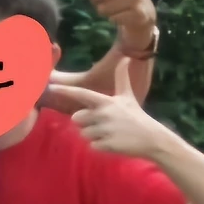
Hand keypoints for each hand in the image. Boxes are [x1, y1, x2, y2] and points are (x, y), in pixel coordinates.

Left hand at [46, 59, 166, 158]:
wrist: (153, 139)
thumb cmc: (136, 116)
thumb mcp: (127, 96)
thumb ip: (121, 78)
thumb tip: (125, 58)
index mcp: (106, 102)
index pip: (81, 94)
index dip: (65, 91)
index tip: (51, 87)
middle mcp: (104, 114)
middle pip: (76, 118)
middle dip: (85, 122)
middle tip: (102, 123)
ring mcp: (105, 130)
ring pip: (83, 134)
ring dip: (93, 135)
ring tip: (109, 133)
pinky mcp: (107, 145)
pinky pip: (91, 146)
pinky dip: (99, 146)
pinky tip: (112, 142)